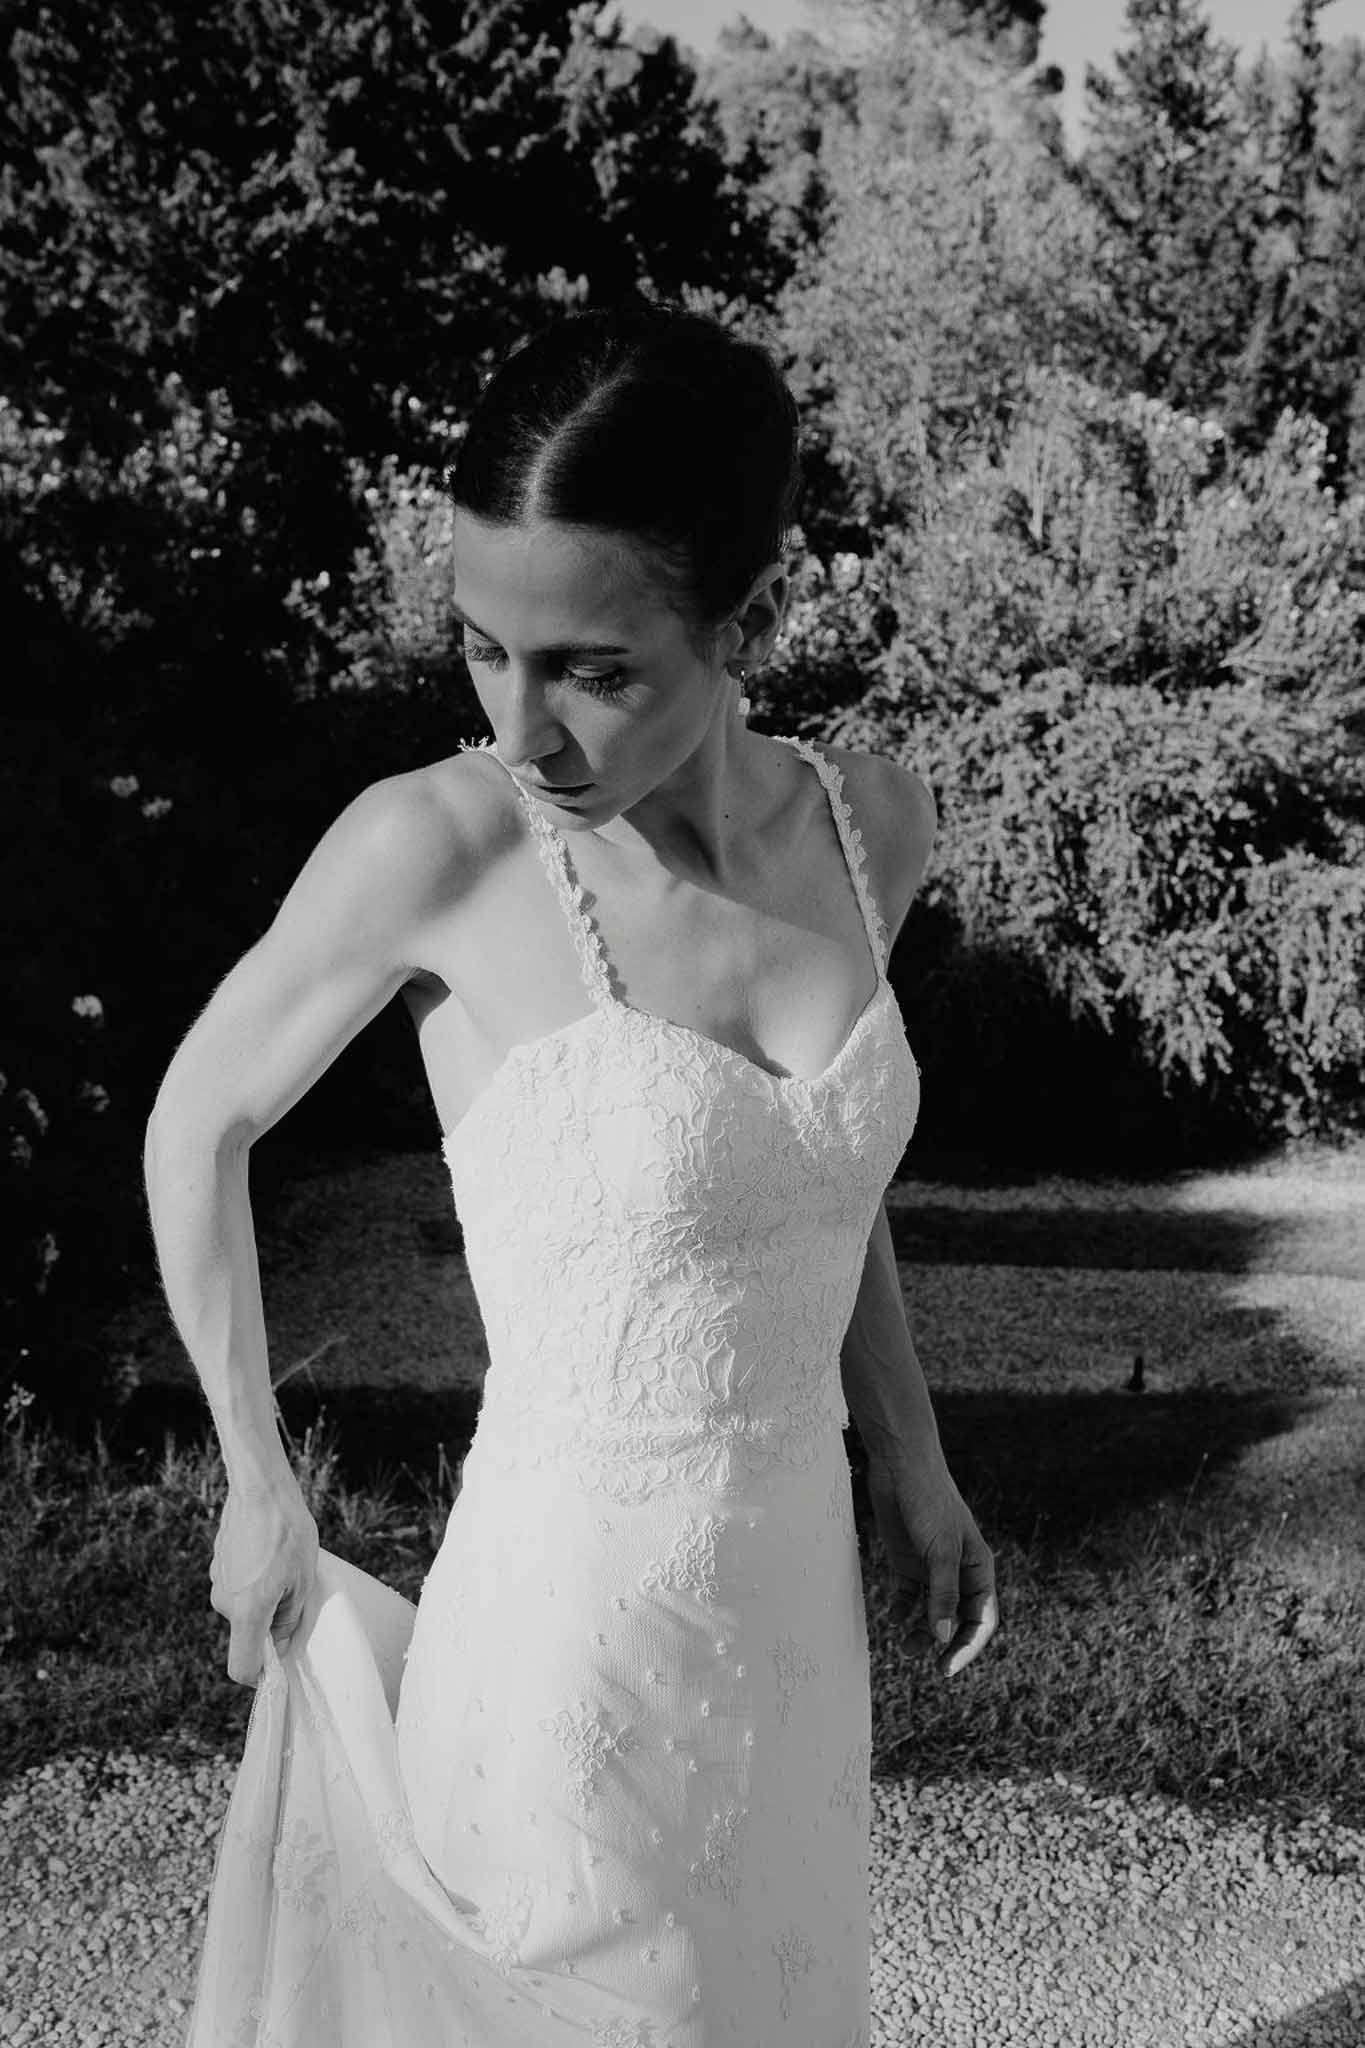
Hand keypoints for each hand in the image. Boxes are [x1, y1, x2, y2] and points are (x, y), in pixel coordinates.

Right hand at [210, 1469, 319, 1687]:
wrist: (261, 1488)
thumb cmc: (287, 1532)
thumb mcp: (302, 1580)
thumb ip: (288, 1620)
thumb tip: (279, 1646)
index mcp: (247, 1612)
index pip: (241, 1667)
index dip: (260, 1675)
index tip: (277, 1664)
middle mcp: (224, 1601)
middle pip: (247, 1630)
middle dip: (269, 1621)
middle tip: (293, 1591)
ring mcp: (217, 1581)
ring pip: (242, 1605)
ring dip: (262, 1596)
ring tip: (282, 1564)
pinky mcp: (217, 1563)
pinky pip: (237, 1584)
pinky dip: (252, 1578)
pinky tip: (267, 1551)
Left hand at [865, 1453, 997, 1677]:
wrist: (900, 1464)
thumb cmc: (928, 1501)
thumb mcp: (940, 1550)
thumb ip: (943, 1595)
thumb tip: (944, 1638)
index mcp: (978, 1567)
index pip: (982, 1618)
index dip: (968, 1646)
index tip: (947, 1668)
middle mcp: (958, 1570)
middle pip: (958, 1619)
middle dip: (946, 1644)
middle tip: (931, 1668)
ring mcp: (931, 1567)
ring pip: (932, 1612)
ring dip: (921, 1633)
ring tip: (904, 1649)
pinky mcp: (907, 1560)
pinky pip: (908, 1596)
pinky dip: (902, 1610)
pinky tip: (892, 1618)